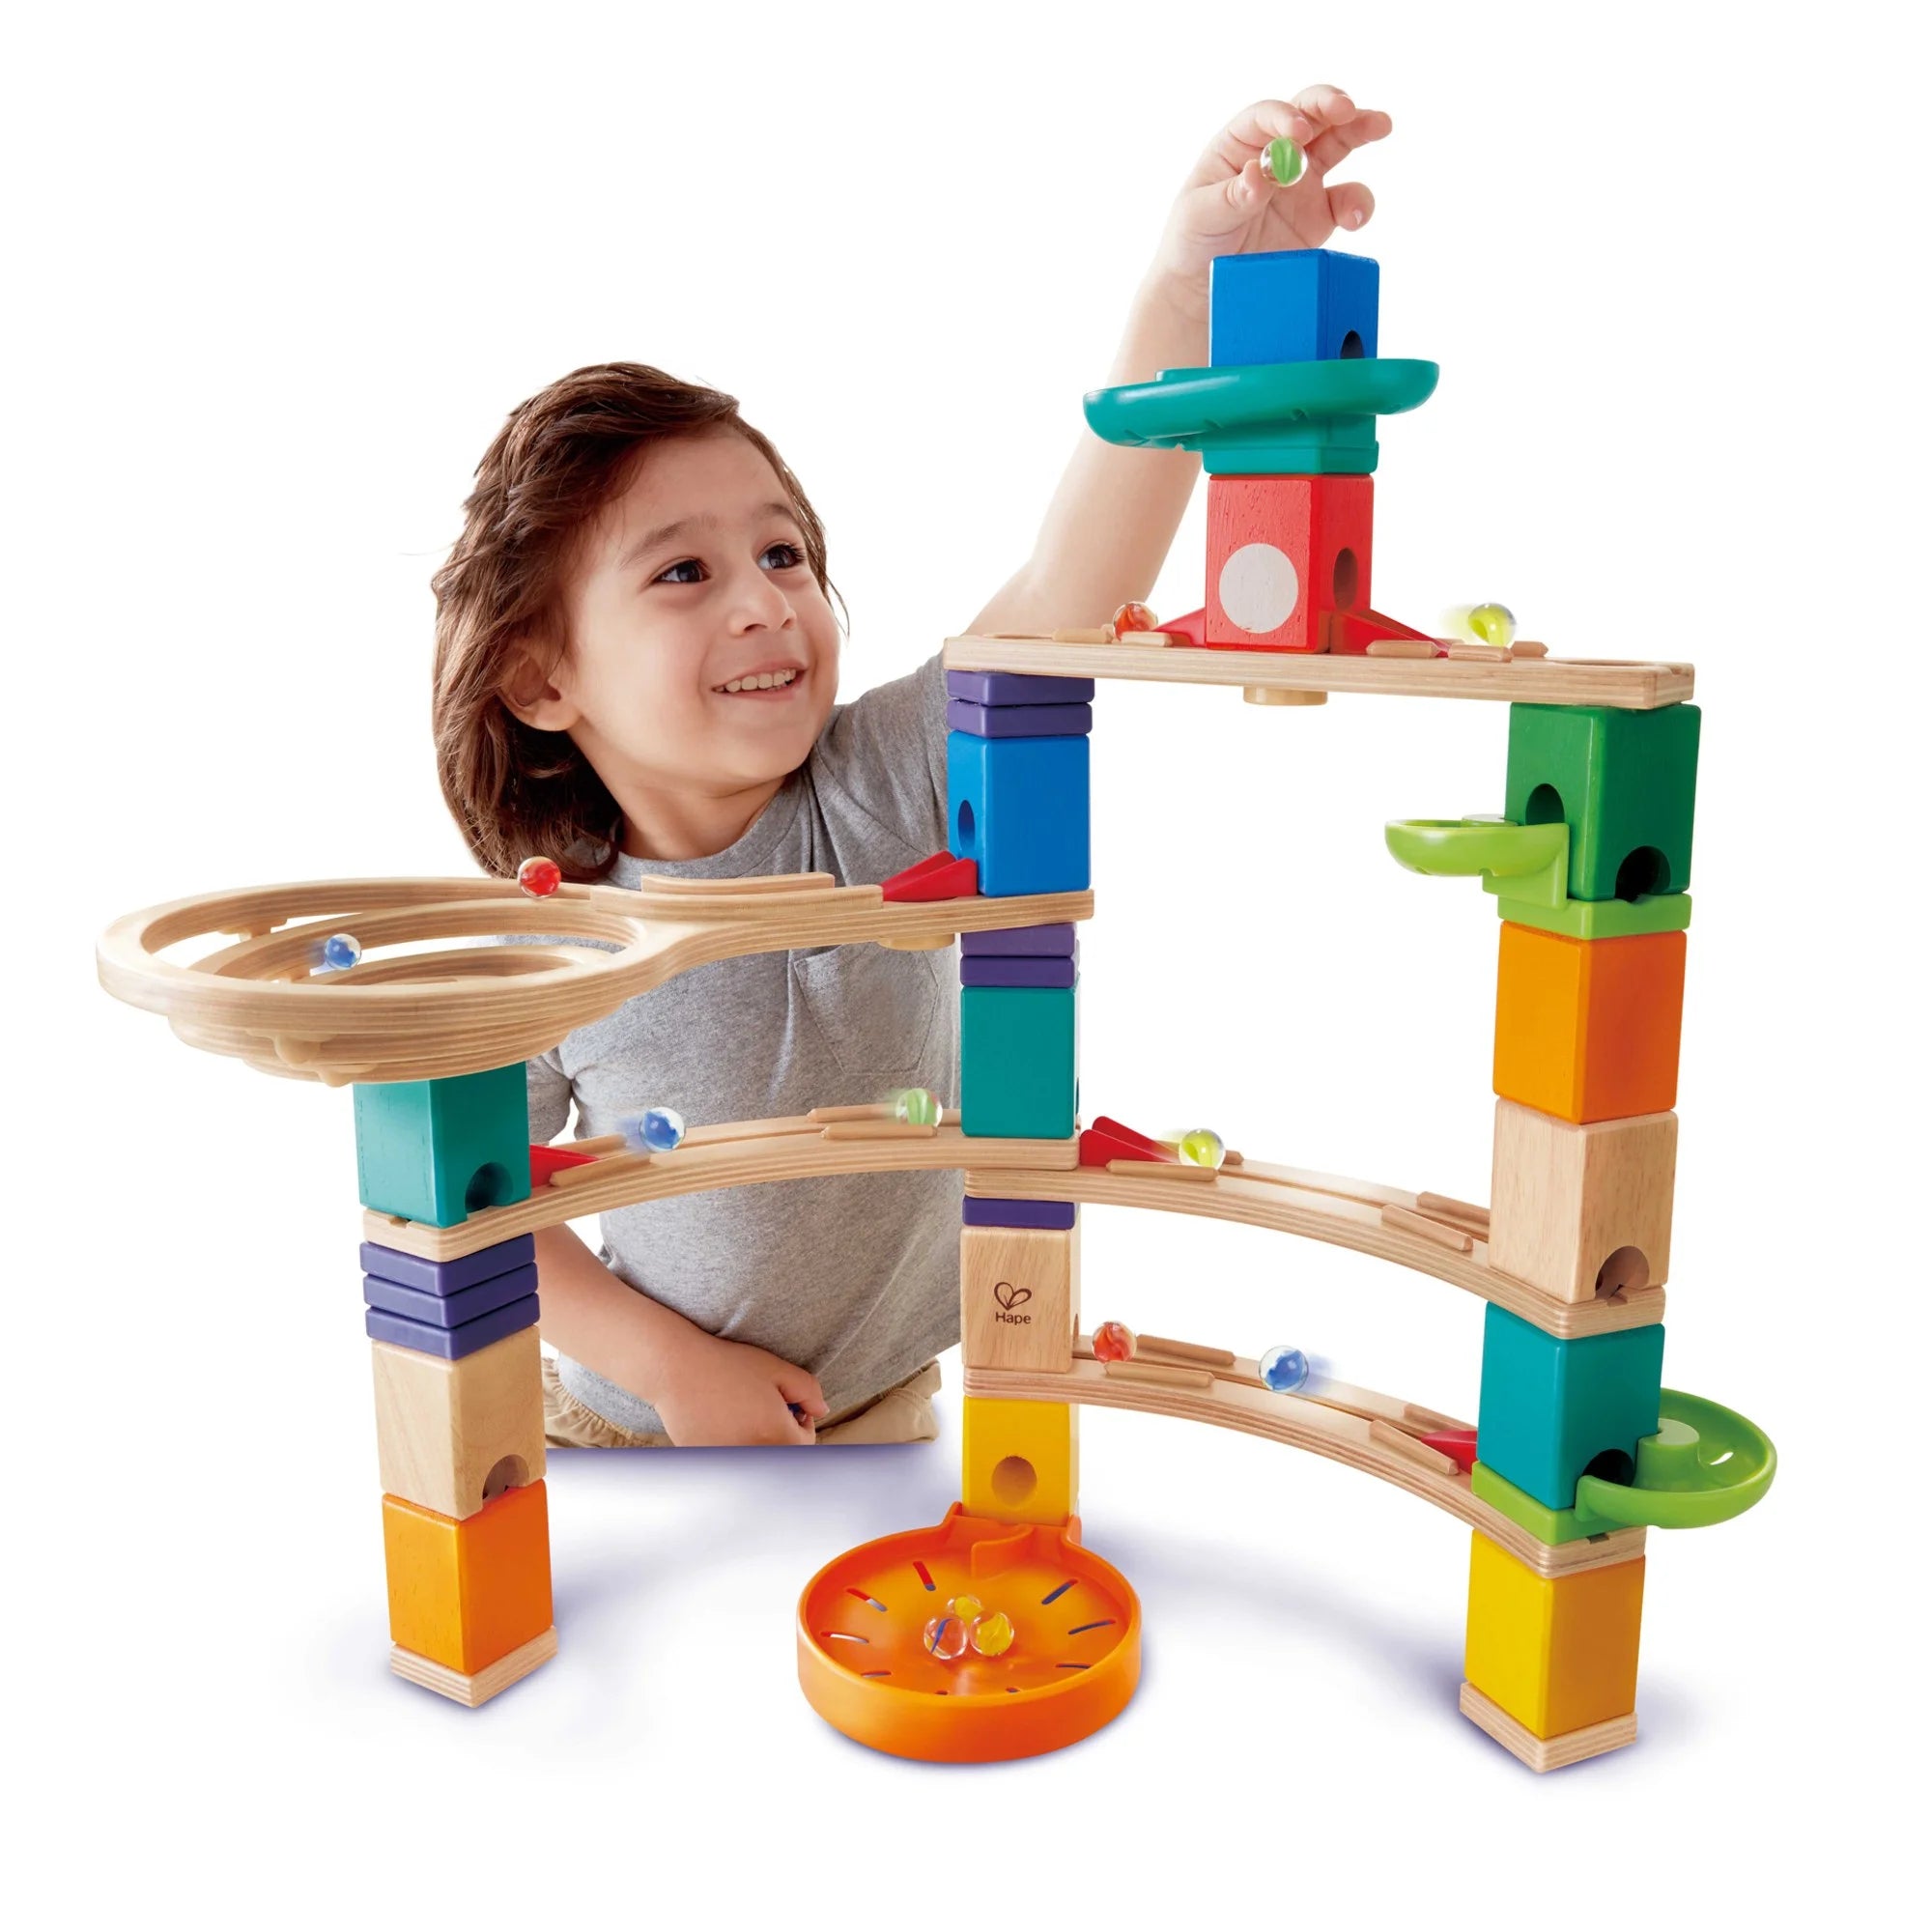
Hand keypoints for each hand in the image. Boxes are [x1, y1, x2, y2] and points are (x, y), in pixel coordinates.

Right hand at [650, 1331, 828, 1445]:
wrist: (676, 1369)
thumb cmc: (728, 1365)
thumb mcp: (777, 1369)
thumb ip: (809, 1391)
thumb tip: (821, 1412)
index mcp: (776, 1436)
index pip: (805, 1444)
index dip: (801, 1423)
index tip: (788, 1405)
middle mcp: (753, 1456)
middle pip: (781, 1456)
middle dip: (781, 1436)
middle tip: (765, 1409)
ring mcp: (727, 1462)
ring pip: (756, 1460)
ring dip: (757, 1444)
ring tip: (743, 1415)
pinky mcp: (706, 1463)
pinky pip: (730, 1461)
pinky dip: (732, 1447)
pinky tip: (721, 1422)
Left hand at [1149, 89, 1392, 318]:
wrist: (1204, 288)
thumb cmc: (1192, 241)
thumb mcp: (1198, 218)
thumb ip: (1230, 196)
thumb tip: (1259, 174)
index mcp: (1240, 144)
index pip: (1265, 117)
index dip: (1284, 118)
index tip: (1297, 132)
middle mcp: (1276, 153)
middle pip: (1310, 114)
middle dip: (1331, 105)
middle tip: (1348, 109)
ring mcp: (1302, 181)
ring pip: (1338, 142)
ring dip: (1361, 129)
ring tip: (1380, 126)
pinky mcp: (1320, 215)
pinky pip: (1347, 200)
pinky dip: (1358, 203)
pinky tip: (1355, 217)